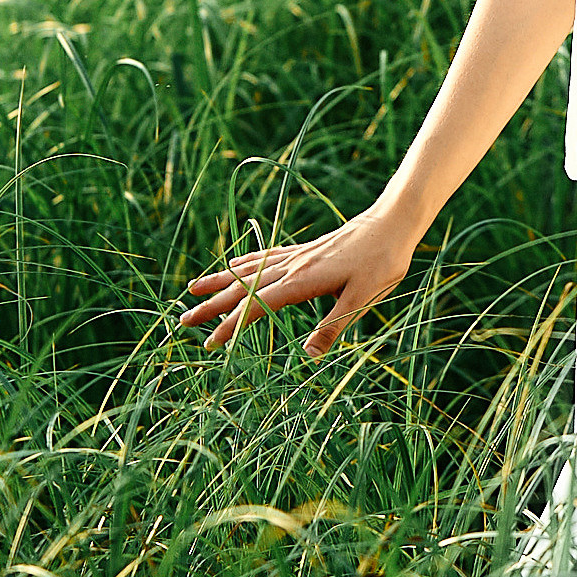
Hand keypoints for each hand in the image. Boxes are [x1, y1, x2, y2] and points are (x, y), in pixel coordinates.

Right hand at [179, 201, 416, 360]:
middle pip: (243, 287)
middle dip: (212, 306)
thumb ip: (335, 325)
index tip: (209, 343)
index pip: (257, 306)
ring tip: (193, 289)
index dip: (231, 326)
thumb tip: (308, 355)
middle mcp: (294, 266)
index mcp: (303, 280)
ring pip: (249, 270)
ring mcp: (298, 256)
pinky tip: (232, 265)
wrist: (394, 221)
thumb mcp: (365, 297)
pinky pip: (266, 257)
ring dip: (220, 282)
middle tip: (182, 322)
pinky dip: (244, 264)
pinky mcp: (306, 250)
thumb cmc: (384, 260)